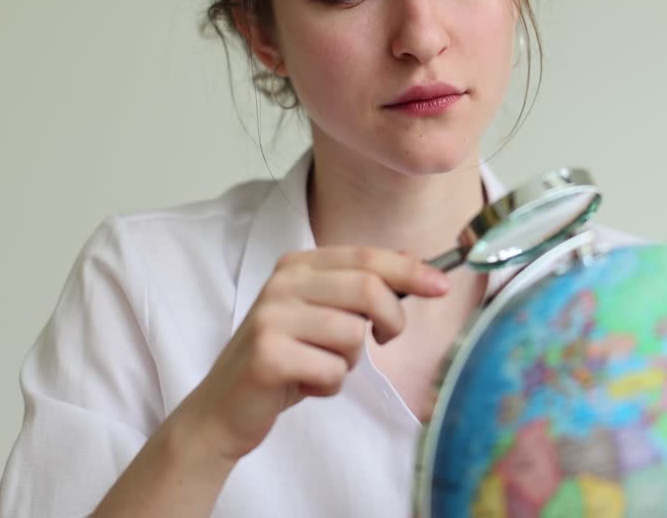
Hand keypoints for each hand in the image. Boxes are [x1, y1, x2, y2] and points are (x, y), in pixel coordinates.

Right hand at [179, 246, 450, 462]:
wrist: (224, 408)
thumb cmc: (284, 360)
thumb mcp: (322, 315)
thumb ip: (359, 287)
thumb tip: (413, 261)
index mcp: (297, 265)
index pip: (366, 258)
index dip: (411, 271)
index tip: (442, 286)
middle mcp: (282, 283)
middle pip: (367, 290)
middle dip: (391, 320)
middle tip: (383, 339)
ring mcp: (271, 317)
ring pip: (353, 334)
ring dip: (350, 361)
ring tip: (322, 365)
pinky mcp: (267, 354)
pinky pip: (332, 369)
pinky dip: (329, 385)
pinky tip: (304, 385)